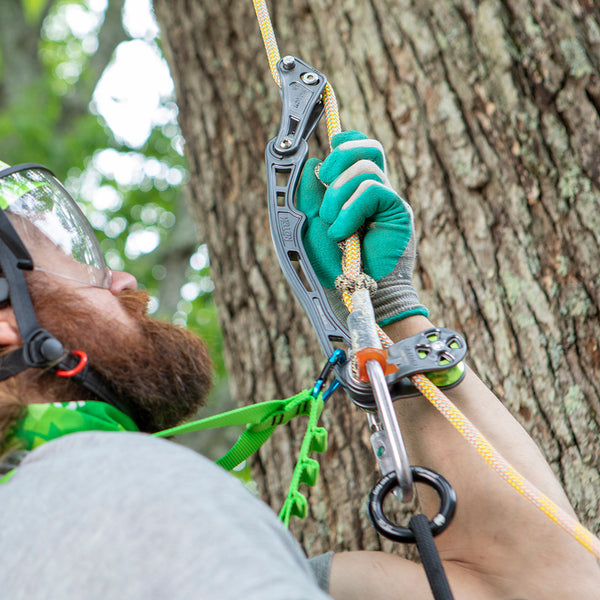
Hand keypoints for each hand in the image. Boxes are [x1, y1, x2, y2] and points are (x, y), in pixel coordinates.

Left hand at [296, 131, 427, 325]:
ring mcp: (387, 202)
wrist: (349, 290)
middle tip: (325, 179)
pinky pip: (373, 190)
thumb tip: (315, 162)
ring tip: (331, 225)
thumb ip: (310, 191)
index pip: (360, 151)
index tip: (331, 146)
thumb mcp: (309, 221)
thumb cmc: (329, 263)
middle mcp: (374, 193)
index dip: (347, 141)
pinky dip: (350, 209)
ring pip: (366, 169)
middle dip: (340, 157)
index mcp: (354, 192)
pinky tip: (343, 233)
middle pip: (368, 149)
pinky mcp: (398, 213)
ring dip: (338, 194)